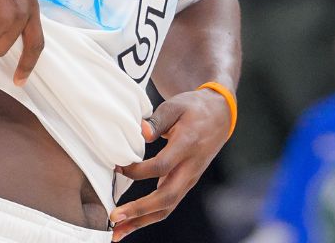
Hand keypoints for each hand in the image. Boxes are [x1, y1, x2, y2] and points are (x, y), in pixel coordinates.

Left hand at [110, 88, 232, 239]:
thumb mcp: (176, 105)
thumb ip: (157, 120)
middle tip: (114, 216)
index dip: (138, 170)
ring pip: (167, 207)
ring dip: (141, 222)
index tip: (117, 167)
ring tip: (117, 232)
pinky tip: (130, 224)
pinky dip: (148, 217)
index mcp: (188, 145)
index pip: (162, 165)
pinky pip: (167, 204)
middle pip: (167, 197)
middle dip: (139, 210)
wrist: (220, 115)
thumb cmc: (194, 108)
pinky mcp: (185, 183)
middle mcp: (190, 167)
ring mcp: (189, 178)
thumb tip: (142, 133)